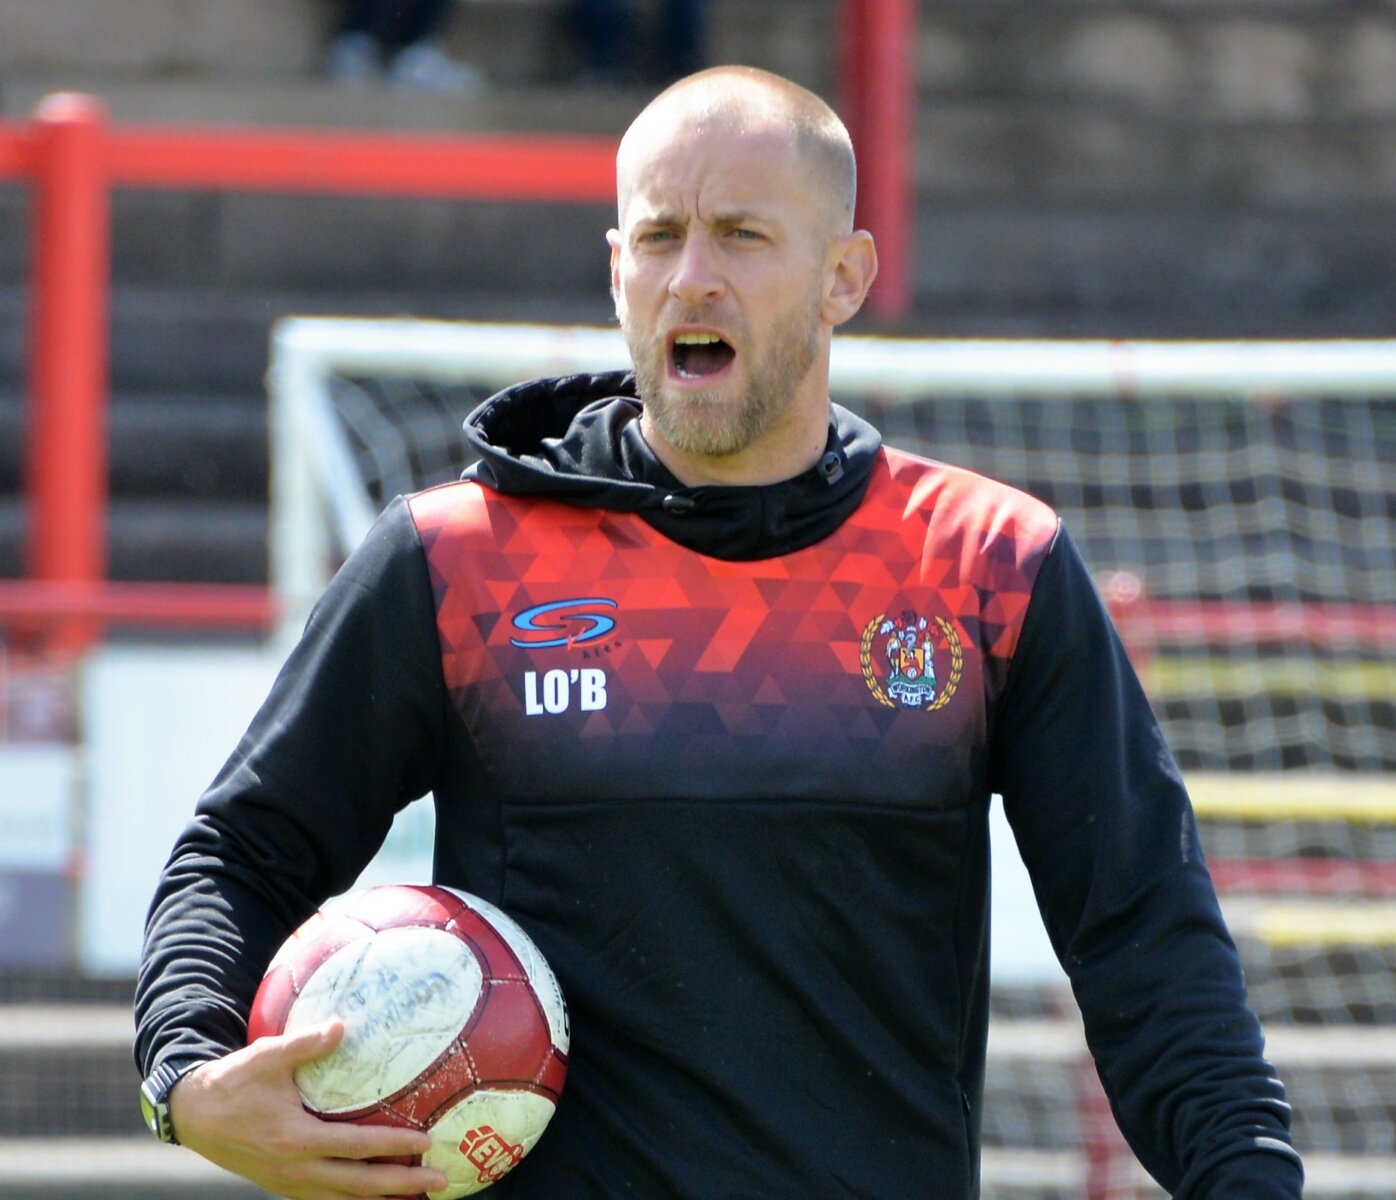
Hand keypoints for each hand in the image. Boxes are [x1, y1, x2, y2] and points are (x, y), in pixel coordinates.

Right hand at [169, 1020, 449, 1199]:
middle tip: (440, 1182)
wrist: (194, 1115)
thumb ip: (307, 1044)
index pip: (356, 1147)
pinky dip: (353, 1198)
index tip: (426, 1142)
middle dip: (402, 1185)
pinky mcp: (283, 1184)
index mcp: (296, 1139)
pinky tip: (375, 1193)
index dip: (393, 1147)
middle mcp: (296, 1170)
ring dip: (382, 1197)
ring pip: (343, 1198)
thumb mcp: (268, 1056)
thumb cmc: (234, 1081)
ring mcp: (289, 1182)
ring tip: (417, 1194)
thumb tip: (343, 1025)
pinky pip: (325, 1198)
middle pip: (358, 1185)